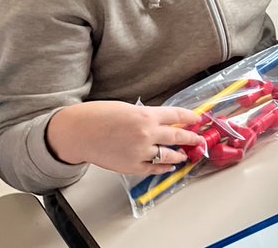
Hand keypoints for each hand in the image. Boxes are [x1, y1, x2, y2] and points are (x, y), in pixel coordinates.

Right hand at [46, 101, 204, 175]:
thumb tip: (163, 122)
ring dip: (179, 155)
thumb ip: (146, 116)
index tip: (198, 119)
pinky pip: (154, 169)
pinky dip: (164, 168)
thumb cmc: (98, 117)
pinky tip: (169, 166)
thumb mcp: (128, 109)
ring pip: (169, 155)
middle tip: (199, 139)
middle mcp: (147, 133)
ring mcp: (141, 151)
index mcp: (146, 115)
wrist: (79, 133)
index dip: (190, 117)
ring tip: (184, 155)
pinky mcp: (133, 166)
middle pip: (178, 136)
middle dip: (191, 138)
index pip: (177, 115)